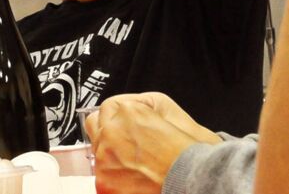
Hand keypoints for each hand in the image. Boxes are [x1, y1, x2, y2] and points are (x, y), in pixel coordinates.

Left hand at [86, 93, 220, 193]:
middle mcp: (111, 133)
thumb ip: (137, 104)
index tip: (125, 125)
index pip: (108, 106)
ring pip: (96, 149)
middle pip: (96, 123)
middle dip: (108, 129)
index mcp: (127, 111)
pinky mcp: (104, 183)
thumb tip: (122, 107)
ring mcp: (105, 159)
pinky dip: (113, 176)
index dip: (119, 116)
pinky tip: (133, 178)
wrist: (192, 181)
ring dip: (110, 153)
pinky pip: (100, 173)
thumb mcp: (164, 106)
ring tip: (134, 163)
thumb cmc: (185, 150)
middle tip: (125, 140)